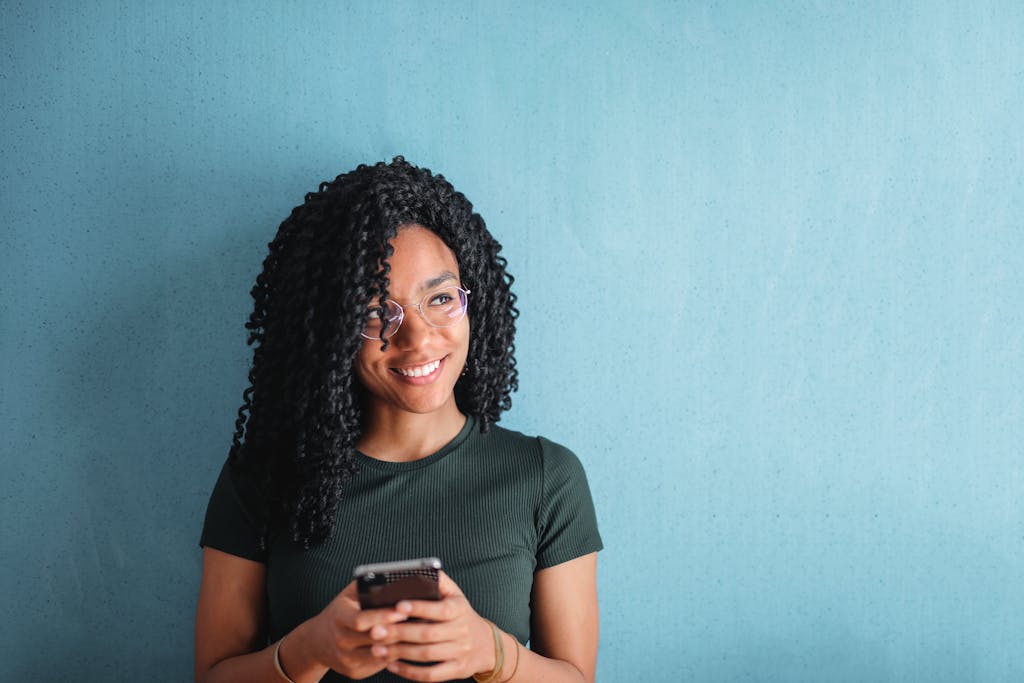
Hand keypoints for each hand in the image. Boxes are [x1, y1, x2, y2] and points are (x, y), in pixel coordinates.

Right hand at [303, 580, 409, 679]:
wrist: (317, 641)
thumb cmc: (340, 612)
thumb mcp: (347, 596)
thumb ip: (366, 586)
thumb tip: (391, 577)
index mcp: (338, 617)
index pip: (361, 620)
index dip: (382, 616)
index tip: (402, 610)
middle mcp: (340, 640)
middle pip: (373, 639)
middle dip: (396, 631)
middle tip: (418, 623)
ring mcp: (346, 659)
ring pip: (379, 654)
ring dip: (399, 645)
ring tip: (417, 634)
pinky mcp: (354, 672)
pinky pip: (379, 665)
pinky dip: (393, 655)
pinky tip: (406, 646)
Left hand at [372, 571, 497, 681]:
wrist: (486, 644)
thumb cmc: (461, 615)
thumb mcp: (455, 594)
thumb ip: (438, 581)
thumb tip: (418, 569)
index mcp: (459, 609)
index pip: (440, 609)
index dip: (420, 608)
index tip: (398, 605)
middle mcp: (461, 631)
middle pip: (428, 634)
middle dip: (400, 633)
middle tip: (376, 631)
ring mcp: (459, 652)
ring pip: (426, 655)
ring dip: (400, 653)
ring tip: (377, 649)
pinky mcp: (456, 670)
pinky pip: (431, 675)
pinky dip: (409, 672)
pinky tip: (392, 665)